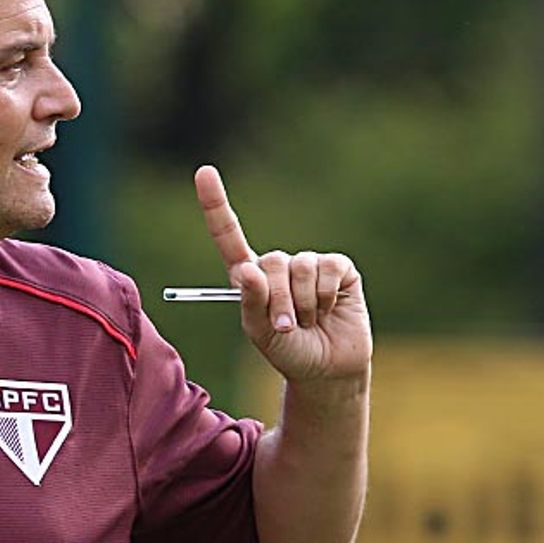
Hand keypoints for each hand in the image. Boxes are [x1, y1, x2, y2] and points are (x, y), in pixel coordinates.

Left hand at [195, 165, 371, 382]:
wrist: (327, 370)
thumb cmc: (287, 351)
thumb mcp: (260, 333)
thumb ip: (251, 303)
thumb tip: (247, 270)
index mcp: (250, 276)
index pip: (228, 235)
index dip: (216, 204)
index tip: (204, 172)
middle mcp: (278, 265)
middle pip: (271, 261)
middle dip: (278, 300)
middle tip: (285, 326)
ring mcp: (310, 264)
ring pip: (300, 268)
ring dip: (304, 303)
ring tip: (309, 321)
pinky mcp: (339, 268)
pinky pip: (329, 268)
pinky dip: (327, 295)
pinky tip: (331, 309)